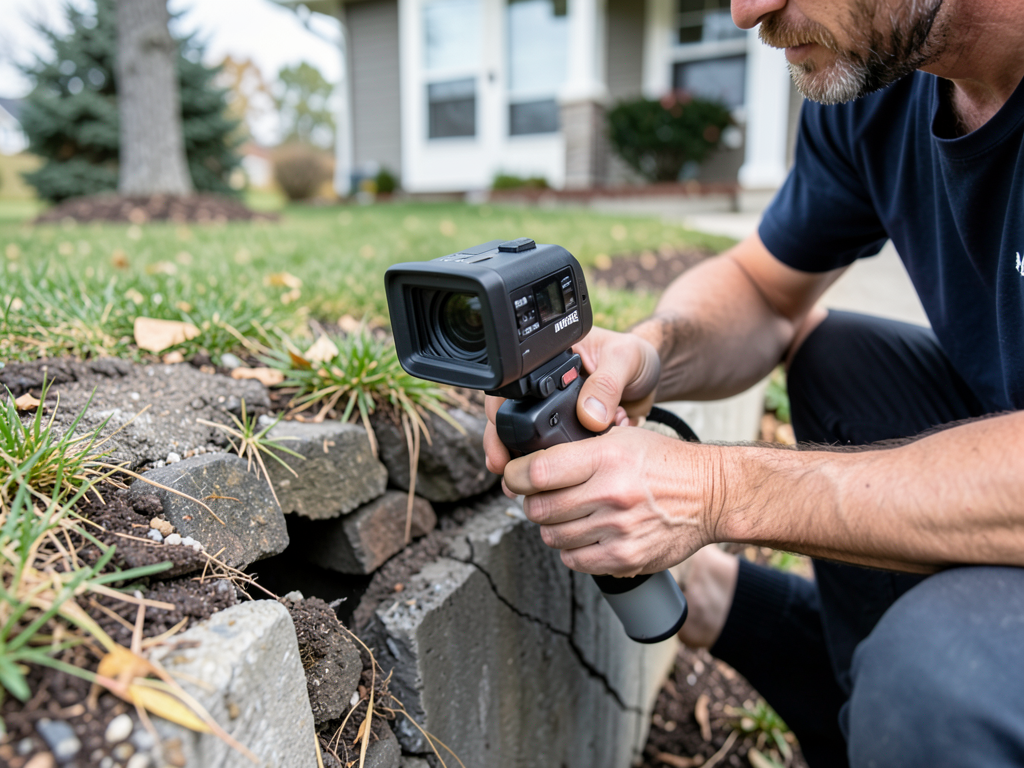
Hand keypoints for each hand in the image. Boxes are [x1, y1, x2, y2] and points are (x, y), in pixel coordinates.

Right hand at [483, 327, 660, 475]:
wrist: (654, 378)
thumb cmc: (636, 357)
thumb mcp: (624, 358)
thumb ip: (607, 382)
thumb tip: (588, 415)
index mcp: (550, 362)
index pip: (513, 385)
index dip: (501, 412)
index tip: (501, 437)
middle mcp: (547, 389)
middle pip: (512, 417)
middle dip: (503, 444)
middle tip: (502, 468)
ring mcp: (558, 413)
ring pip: (528, 440)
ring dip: (526, 461)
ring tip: (522, 484)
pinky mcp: (573, 435)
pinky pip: (557, 455)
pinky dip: (557, 468)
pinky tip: (565, 475)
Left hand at [500, 426, 722, 576]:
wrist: (710, 494)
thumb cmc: (664, 463)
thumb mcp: (621, 438)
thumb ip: (577, 449)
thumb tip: (527, 466)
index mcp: (606, 457)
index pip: (537, 471)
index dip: (515, 476)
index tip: (514, 477)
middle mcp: (610, 494)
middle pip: (539, 508)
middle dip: (532, 503)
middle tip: (542, 497)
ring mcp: (617, 529)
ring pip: (552, 537)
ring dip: (552, 527)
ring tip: (569, 515)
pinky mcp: (625, 558)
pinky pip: (574, 561)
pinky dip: (572, 550)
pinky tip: (586, 535)